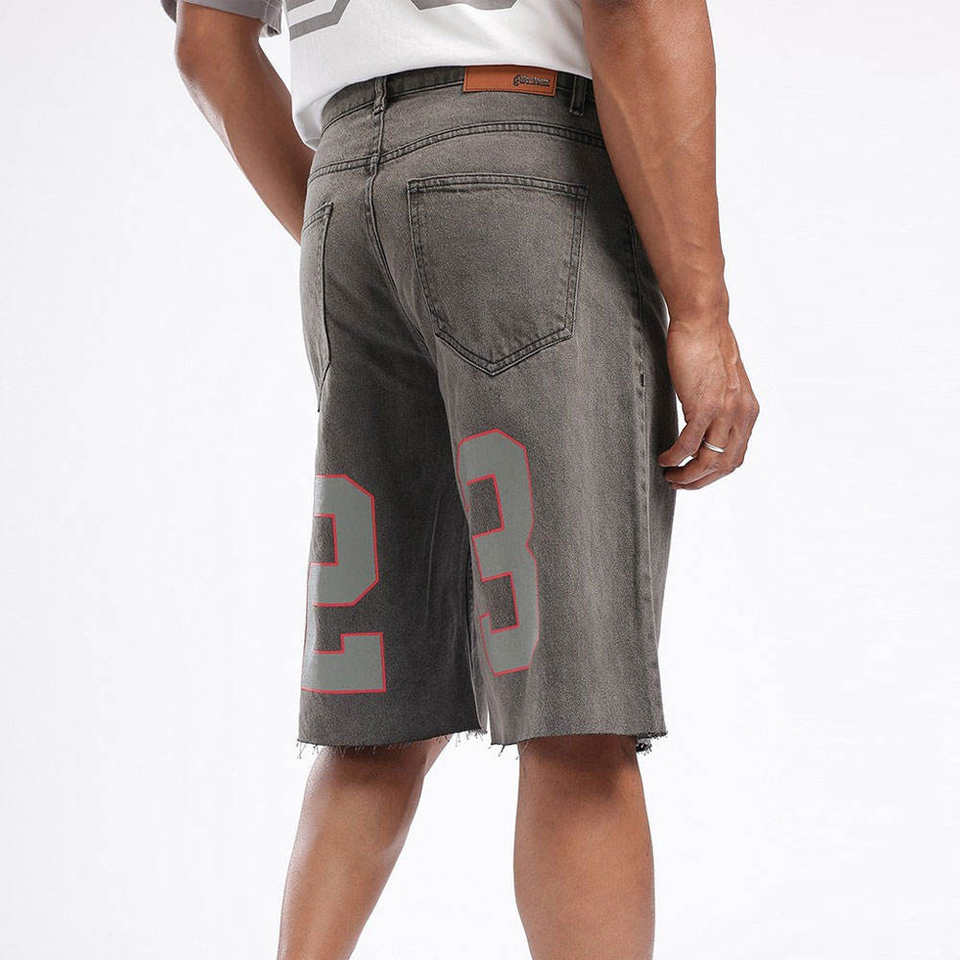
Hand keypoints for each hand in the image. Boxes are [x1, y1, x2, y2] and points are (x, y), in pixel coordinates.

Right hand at [658, 310, 758, 489]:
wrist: (703, 322)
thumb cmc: (708, 347)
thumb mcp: (724, 384)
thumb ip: (721, 407)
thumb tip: (704, 428)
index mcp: (748, 411)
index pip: (736, 457)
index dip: (714, 474)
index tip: (695, 476)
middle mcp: (741, 414)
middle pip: (724, 465)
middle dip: (700, 481)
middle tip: (679, 482)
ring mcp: (724, 411)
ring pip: (708, 461)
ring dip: (687, 475)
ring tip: (670, 475)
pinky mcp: (704, 405)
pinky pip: (689, 444)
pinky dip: (675, 457)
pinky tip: (664, 458)